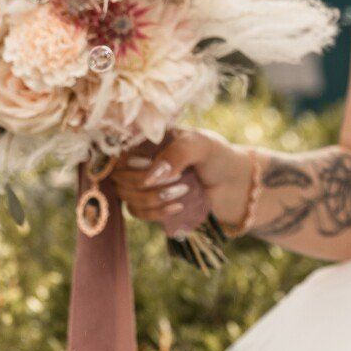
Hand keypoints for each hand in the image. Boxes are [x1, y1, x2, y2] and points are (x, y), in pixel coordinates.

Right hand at [112, 128, 252, 229]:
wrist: (233, 183)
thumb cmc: (217, 156)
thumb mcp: (200, 145)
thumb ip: (177, 154)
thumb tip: (149, 177)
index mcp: (147, 138)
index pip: (117, 149)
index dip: (127, 162)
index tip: (150, 164)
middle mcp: (138, 159)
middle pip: (118, 176)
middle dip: (145, 183)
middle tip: (180, 180)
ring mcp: (141, 182)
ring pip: (125, 195)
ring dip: (153, 198)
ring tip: (184, 190)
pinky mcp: (148, 204)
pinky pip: (136, 212)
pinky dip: (155, 212)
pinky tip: (177, 207)